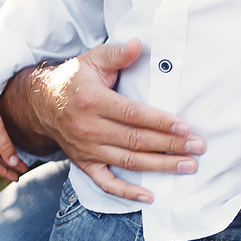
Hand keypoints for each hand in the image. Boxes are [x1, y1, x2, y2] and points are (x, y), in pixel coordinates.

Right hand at [5, 39, 203, 205]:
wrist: (42, 104)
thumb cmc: (75, 79)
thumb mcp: (93, 59)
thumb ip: (117, 53)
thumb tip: (138, 44)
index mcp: (92, 101)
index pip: (132, 115)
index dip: (159, 122)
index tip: (185, 127)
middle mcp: (89, 128)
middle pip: (136, 141)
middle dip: (170, 146)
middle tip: (198, 147)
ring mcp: (87, 149)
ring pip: (128, 162)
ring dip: (161, 166)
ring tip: (189, 166)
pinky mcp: (84, 163)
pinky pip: (106, 182)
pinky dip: (127, 192)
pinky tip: (150, 196)